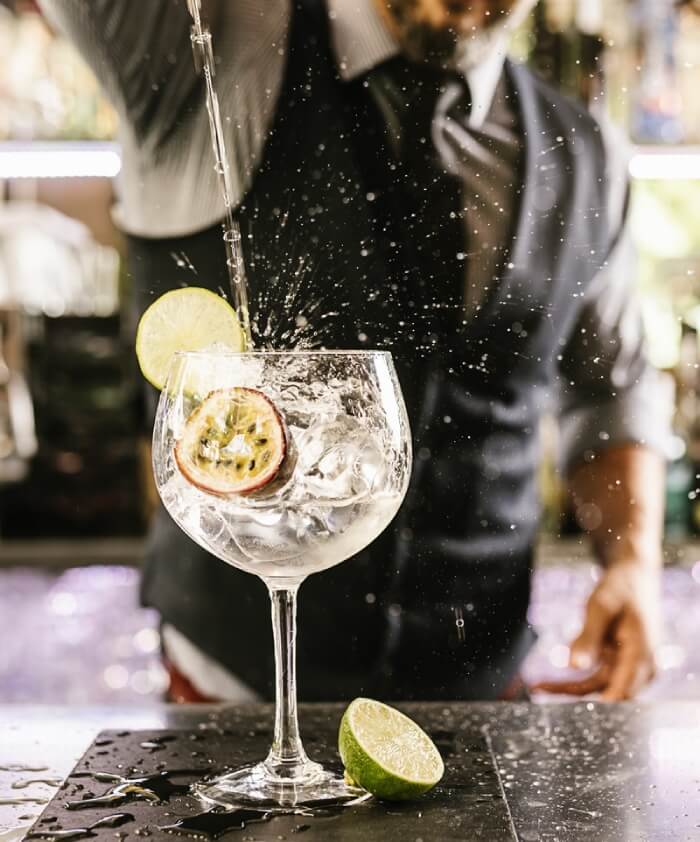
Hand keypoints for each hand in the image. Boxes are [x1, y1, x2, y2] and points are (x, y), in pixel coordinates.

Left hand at [532, 560, 661, 701]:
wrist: (634, 577)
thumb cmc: (619, 590)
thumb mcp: (600, 608)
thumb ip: (588, 638)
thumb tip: (573, 666)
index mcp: (640, 653)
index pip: (622, 690)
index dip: (598, 704)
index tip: (569, 709)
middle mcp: (640, 666)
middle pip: (606, 692)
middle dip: (575, 694)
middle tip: (541, 689)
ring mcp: (629, 666)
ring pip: (598, 686)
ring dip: (570, 688)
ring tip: (538, 685)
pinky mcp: (618, 664)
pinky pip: (596, 677)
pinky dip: (575, 677)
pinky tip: (548, 680)